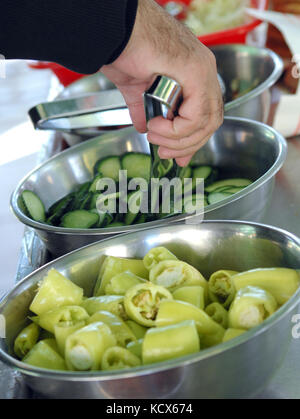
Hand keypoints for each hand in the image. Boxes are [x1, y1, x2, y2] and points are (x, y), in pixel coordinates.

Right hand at [101, 0, 222, 165]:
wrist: (114, 31)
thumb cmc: (124, 49)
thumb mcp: (137, 89)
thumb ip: (145, 110)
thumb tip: (143, 127)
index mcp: (194, 74)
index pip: (205, 115)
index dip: (192, 140)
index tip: (176, 155)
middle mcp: (204, 71)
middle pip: (211, 121)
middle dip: (188, 144)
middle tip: (166, 152)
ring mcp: (202, 69)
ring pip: (206, 121)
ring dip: (180, 138)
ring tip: (156, 136)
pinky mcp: (195, 70)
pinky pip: (196, 114)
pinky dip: (177, 128)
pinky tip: (157, 126)